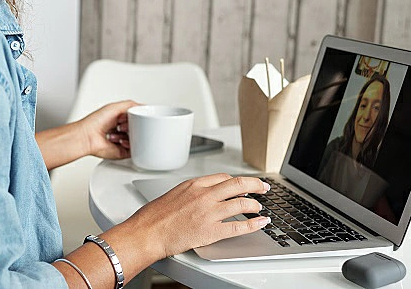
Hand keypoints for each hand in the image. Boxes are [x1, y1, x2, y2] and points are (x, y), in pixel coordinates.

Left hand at [76, 100, 139, 159]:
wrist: (87, 137)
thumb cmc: (95, 122)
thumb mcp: (115, 107)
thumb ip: (132, 105)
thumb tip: (144, 107)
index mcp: (119, 119)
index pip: (136, 118)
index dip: (136, 117)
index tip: (134, 116)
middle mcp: (121, 130)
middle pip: (138, 129)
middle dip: (134, 126)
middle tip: (124, 124)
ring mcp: (122, 141)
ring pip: (137, 139)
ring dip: (130, 135)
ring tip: (119, 131)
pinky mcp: (122, 152)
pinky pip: (134, 150)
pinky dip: (130, 145)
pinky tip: (121, 141)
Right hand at [129, 173, 270, 258]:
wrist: (147, 232)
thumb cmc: (154, 216)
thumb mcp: (173, 194)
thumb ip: (191, 193)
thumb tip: (203, 196)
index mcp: (194, 184)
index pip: (224, 177)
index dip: (238, 181)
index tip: (244, 184)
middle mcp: (204, 195)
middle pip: (239, 184)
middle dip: (255, 185)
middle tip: (263, 188)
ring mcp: (209, 213)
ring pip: (242, 203)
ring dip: (255, 205)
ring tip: (260, 208)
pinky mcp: (211, 231)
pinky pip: (239, 226)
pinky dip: (254, 224)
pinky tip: (261, 223)